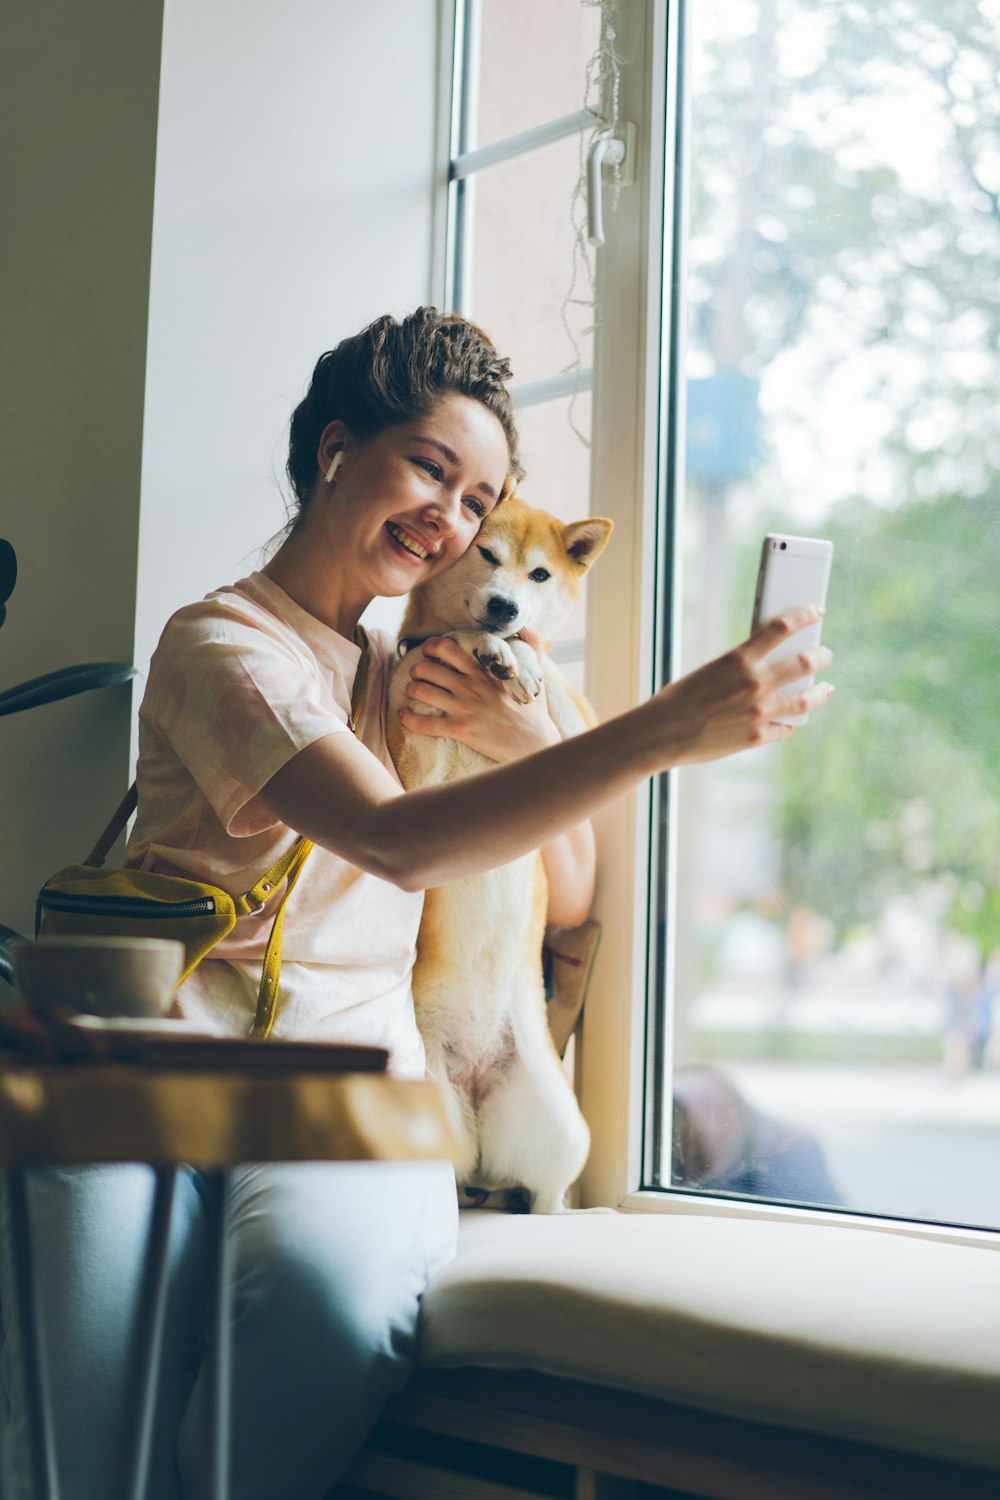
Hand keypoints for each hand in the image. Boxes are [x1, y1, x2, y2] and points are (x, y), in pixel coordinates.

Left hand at [399, 631, 559, 763]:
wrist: (534, 745)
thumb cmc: (533, 711)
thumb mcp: (536, 673)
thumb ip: (533, 645)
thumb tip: (528, 625)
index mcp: (483, 671)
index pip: (447, 648)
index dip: (430, 646)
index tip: (428, 652)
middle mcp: (470, 686)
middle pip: (426, 668)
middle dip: (416, 669)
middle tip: (419, 675)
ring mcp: (463, 709)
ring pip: (420, 691)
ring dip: (411, 690)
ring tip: (415, 692)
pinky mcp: (459, 730)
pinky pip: (423, 723)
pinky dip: (408, 718)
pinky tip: (405, 716)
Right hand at [650, 605, 833, 766]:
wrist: (661, 735)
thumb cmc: (678, 700)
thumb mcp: (711, 671)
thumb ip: (741, 668)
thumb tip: (767, 667)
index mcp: (739, 658)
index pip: (783, 627)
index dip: (805, 615)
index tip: (817, 612)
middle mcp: (755, 683)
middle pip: (805, 662)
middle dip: (821, 656)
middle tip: (825, 654)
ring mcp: (760, 712)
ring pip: (806, 699)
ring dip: (820, 692)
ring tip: (825, 688)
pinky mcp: (757, 737)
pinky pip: (785, 728)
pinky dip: (789, 723)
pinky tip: (791, 721)